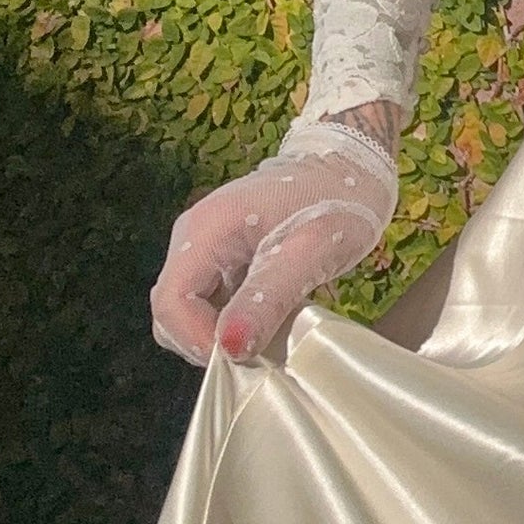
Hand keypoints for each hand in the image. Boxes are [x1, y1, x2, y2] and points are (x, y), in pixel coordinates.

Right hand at [150, 128, 396, 365]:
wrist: (352, 165)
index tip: (241, 358)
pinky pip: (212, 302)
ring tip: (270, 335)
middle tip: (260, 351)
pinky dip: (234, 321)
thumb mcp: (310, 252)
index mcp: (205, 230)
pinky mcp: (223, 257)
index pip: (171, 302)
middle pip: (173, 311)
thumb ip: (267, 298)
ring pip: (191, 311)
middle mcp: (194, 238)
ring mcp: (206, 247)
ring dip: (223, 334)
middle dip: (208, 341)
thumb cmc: (336, 201)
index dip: (196, 339)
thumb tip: (229, 348)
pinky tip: (270, 321)